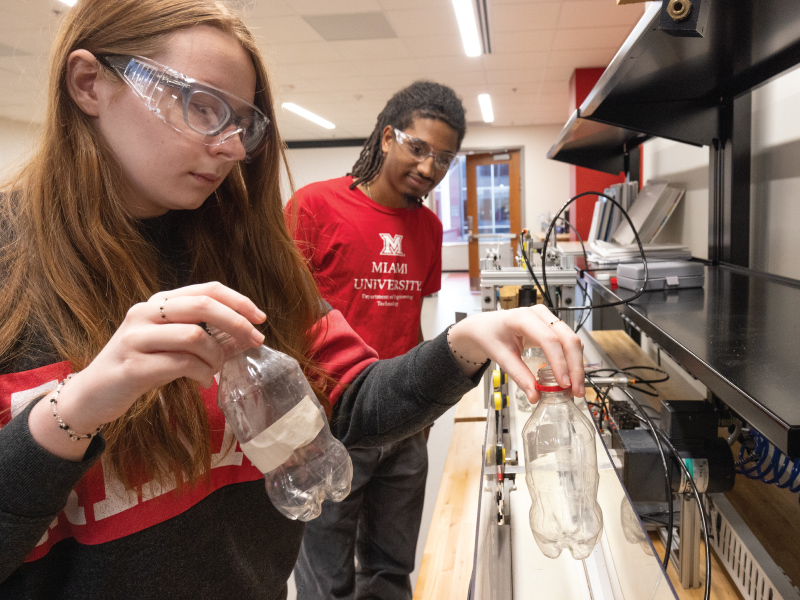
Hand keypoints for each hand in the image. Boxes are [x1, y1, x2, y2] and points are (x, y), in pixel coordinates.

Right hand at [29, 282, 265, 456]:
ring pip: (194, 336)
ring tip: (215, 369)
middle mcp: (145, 312)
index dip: (238, 301)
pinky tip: (203, 381)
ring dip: (216, 356)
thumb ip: (204, 336)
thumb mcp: (173, 346)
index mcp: (159, 303)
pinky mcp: (133, 366)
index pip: (206, 289)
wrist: (92, 395)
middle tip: (255, 341)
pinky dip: (201, 373)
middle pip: (203, 305)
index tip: (260, 318)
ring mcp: (136, 338)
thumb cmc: (140, 366)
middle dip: (237, 323)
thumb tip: (246, 336)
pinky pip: (181, 364)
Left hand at [447, 305, 584, 402]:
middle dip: (575, 366)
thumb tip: (535, 395)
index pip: (548, 340)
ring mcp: (548, 318)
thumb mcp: (500, 356)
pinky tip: (570, 376)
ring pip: (572, 340)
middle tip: (575, 390)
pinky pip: (568, 342)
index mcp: (523, 317)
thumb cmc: (490, 335)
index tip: (564, 384)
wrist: (485, 326)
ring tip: (575, 388)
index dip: (559, 363)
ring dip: (577, 365)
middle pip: (568, 338)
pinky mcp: (552, 326)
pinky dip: (572, 359)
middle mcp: (539, 314)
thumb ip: (519, 375)